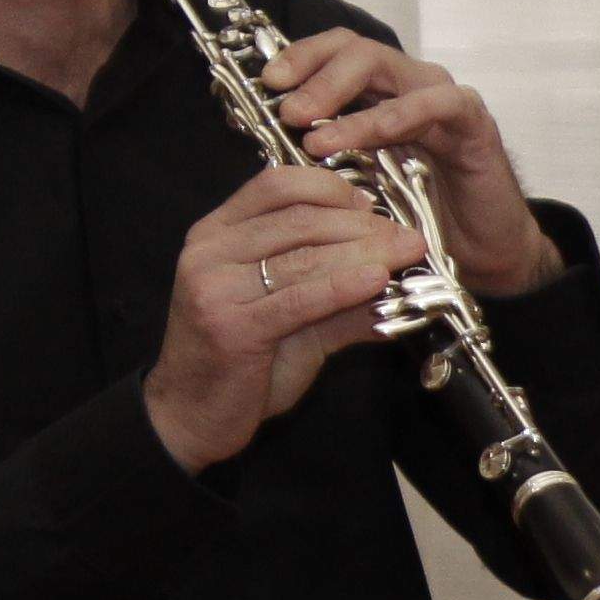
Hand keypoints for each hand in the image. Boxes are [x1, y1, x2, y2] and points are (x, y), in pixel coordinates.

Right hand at [145, 160, 425, 472]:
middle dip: (362, 225)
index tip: (372, 206)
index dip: (331, 188)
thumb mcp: (295, 318)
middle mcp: (209, 251)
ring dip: (364, 252)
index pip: (276, 185)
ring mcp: (214, 287)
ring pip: (303, 256)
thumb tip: (397, 272)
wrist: (192, 414)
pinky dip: (343, 286)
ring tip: (406, 254)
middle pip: (298, 219)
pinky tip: (376, 280)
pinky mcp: (230, 326)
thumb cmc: (242, 362)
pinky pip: (299, 298)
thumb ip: (339, 292)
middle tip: (407, 237)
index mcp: (216, 233)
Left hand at [263, 29, 556, 299]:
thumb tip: (271, 136)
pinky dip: (395, 116)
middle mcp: (410, 85)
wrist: (484, 252)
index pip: (335, 51)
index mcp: (381, 93)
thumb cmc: (422, 215)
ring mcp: (443, 98)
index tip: (268, 83)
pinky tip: (370, 137)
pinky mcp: (473, 121)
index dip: (299, 58)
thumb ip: (328, 150)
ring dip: (343, 95)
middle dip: (313, 72)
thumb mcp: (361, 179)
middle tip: (286, 109)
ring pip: (386, 67)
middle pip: (355, 49)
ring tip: (313, 132)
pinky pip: (434, 103)